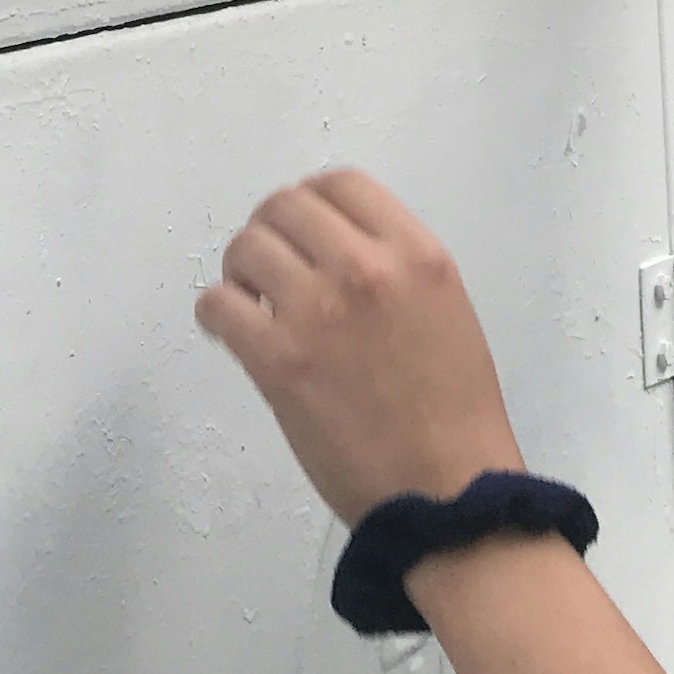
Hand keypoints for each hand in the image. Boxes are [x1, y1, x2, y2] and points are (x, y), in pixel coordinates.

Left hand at [195, 170, 527, 525]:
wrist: (446, 491)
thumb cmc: (456, 413)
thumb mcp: (445, 311)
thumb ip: (395, 270)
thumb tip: (334, 252)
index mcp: (416, 253)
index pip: (341, 183)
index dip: (312, 201)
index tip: (302, 231)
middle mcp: (364, 267)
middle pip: (284, 206)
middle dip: (269, 231)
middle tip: (269, 268)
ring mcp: (316, 311)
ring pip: (246, 248)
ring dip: (240, 270)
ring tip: (250, 301)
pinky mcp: (277, 360)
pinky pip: (219, 305)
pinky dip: (217, 312)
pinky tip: (230, 331)